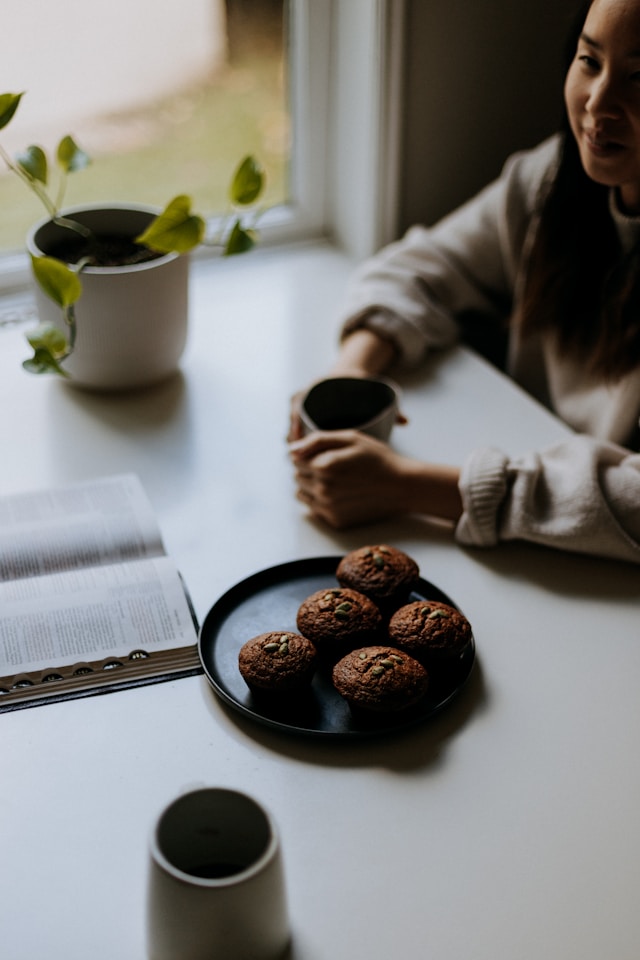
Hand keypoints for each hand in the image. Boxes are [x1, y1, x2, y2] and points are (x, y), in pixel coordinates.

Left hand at [289, 430, 461, 528]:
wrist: (402, 487)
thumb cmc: (378, 459)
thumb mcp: (351, 438)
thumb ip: (317, 441)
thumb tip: (291, 450)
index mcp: (324, 466)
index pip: (295, 458)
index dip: (309, 453)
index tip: (327, 454)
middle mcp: (323, 489)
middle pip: (297, 476)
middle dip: (309, 469)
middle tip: (335, 467)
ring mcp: (328, 508)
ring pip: (301, 493)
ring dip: (312, 486)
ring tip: (336, 480)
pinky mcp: (335, 521)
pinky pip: (314, 509)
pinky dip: (322, 501)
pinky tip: (342, 494)